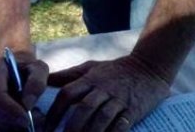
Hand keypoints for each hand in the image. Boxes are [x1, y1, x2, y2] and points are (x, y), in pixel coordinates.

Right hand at [0, 50, 48, 130]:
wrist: (18, 67)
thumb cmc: (29, 68)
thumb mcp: (39, 69)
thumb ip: (37, 83)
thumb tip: (26, 104)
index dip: (11, 111)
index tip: (27, 119)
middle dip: (12, 120)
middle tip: (30, 122)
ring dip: (11, 123)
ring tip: (27, 117)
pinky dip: (6, 123)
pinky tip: (17, 117)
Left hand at [43, 55, 170, 131]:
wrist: (148, 68)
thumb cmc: (115, 70)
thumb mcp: (91, 68)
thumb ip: (69, 75)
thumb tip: (46, 79)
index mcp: (90, 79)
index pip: (68, 94)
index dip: (55, 111)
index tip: (46, 127)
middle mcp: (103, 89)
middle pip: (84, 108)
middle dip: (71, 126)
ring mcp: (119, 100)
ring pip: (102, 118)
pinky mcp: (133, 110)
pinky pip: (121, 125)